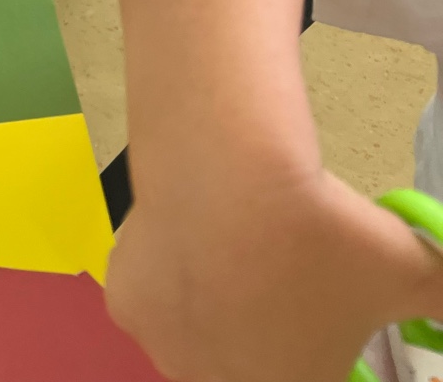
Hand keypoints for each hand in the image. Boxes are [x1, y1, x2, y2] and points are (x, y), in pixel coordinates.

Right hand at [106, 169, 442, 381]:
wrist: (233, 175)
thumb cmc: (321, 235)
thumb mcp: (412, 271)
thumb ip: (442, 298)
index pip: (306, 374)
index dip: (322, 350)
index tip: (328, 316)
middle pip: (250, 365)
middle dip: (271, 335)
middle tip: (288, 276)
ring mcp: (165, 350)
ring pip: (198, 337)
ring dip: (220, 309)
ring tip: (243, 247)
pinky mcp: (126, 305)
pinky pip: (157, 300)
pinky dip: (174, 275)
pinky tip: (196, 237)